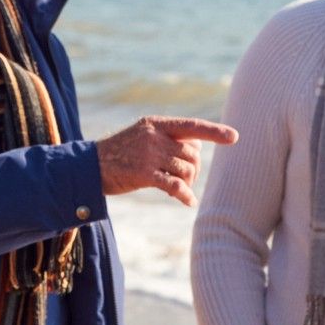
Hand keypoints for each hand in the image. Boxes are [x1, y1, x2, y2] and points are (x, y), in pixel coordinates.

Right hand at [97, 116, 237, 204]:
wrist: (90, 166)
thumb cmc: (121, 153)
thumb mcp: (143, 136)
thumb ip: (168, 139)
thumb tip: (196, 151)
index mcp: (157, 124)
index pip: (192, 126)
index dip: (214, 132)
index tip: (234, 137)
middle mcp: (155, 136)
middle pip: (193, 154)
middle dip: (194, 169)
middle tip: (185, 179)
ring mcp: (149, 154)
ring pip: (186, 170)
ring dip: (188, 182)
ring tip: (178, 189)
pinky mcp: (144, 174)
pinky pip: (175, 185)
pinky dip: (185, 195)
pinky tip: (188, 201)